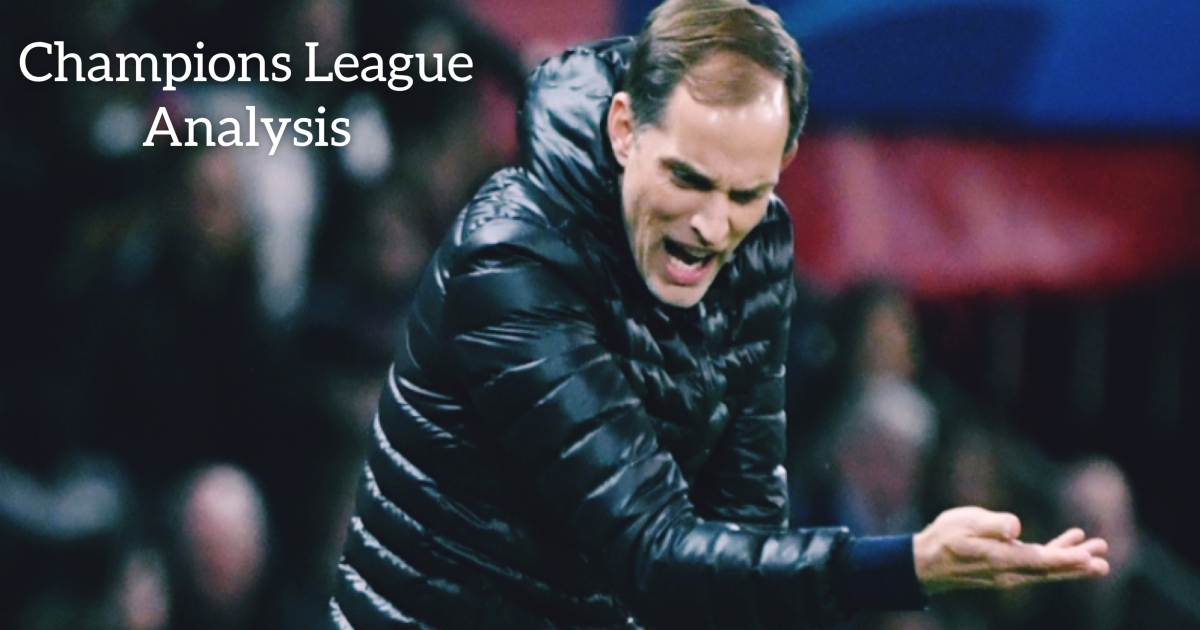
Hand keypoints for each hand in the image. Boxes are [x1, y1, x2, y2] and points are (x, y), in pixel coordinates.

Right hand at [913, 506, 1108, 594]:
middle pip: (1049, 571)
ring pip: (1048, 569)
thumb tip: (1016, 527)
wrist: (926, 563)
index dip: (1063, 559)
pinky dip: (1056, 554)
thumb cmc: (943, 539)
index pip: (1038, 561)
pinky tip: (1070, 540)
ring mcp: (1010, 573)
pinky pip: (1038, 564)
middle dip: (1077, 566)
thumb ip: (990, 525)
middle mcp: (1009, 572)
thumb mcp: (962, 524)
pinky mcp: (1008, 568)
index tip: (1086, 558)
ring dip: (1073, 561)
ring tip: (1098, 551)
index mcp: (999, 560)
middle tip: (1103, 563)